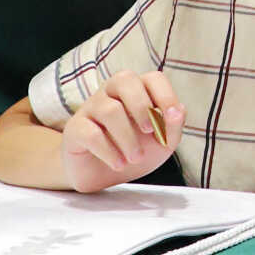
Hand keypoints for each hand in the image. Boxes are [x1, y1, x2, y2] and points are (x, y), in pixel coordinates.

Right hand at [60, 71, 183, 192]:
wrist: (103, 176)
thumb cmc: (136, 151)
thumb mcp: (162, 143)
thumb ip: (174, 126)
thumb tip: (179, 110)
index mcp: (137, 91)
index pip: (153, 78)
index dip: (165, 94)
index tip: (173, 118)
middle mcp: (111, 93)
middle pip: (124, 79)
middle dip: (142, 107)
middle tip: (150, 132)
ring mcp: (90, 108)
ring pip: (109, 109)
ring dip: (127, 138)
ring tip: (135, 158)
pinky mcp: (75, 129)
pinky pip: (90, 133)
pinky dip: (109, 151)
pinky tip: (119, 163)